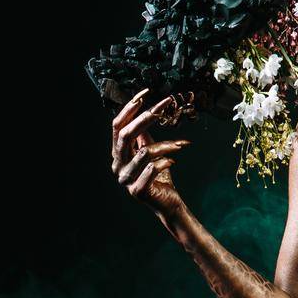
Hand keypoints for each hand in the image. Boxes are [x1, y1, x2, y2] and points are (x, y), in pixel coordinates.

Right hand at [111, 89, 189, 218]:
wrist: (168, 203)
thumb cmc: (160, 176)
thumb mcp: (151, 150)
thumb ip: (144, 135)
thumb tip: (144, 109)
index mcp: (118, 153)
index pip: (118, 125)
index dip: (129, 108)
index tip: (146, 93)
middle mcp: (117, 165)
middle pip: (126, 135)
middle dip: (146, 118)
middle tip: (164, 106)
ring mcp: (125, 179)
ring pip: (143, 153)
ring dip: (165, 146)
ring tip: (180, 144)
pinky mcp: (137, 191)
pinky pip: (151, 170)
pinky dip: (164, 163)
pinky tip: (173, 163)